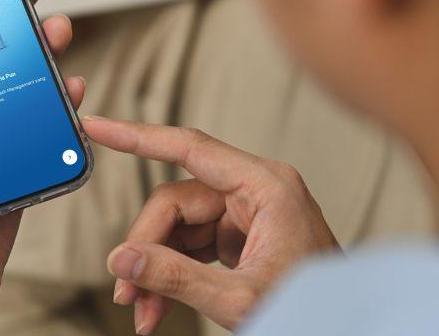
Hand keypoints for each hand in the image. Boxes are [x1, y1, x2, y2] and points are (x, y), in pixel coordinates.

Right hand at [82, 117, 339, 333]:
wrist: (343, 330)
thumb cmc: (316, 311)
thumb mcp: (241, 298)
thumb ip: (177, 277)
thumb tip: (123, 258)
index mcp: (265, 186)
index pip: (187, 147)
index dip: (135, 136)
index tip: (98, 126)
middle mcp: (253, 192)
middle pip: (174, 203)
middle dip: (146, 248)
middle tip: (126, 289)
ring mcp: (245, 215)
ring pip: (177, 229)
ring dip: (154, 269)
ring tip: (141, 308)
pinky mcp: (239, 237)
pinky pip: (190, 247)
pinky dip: (170, 275)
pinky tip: (156, 306)